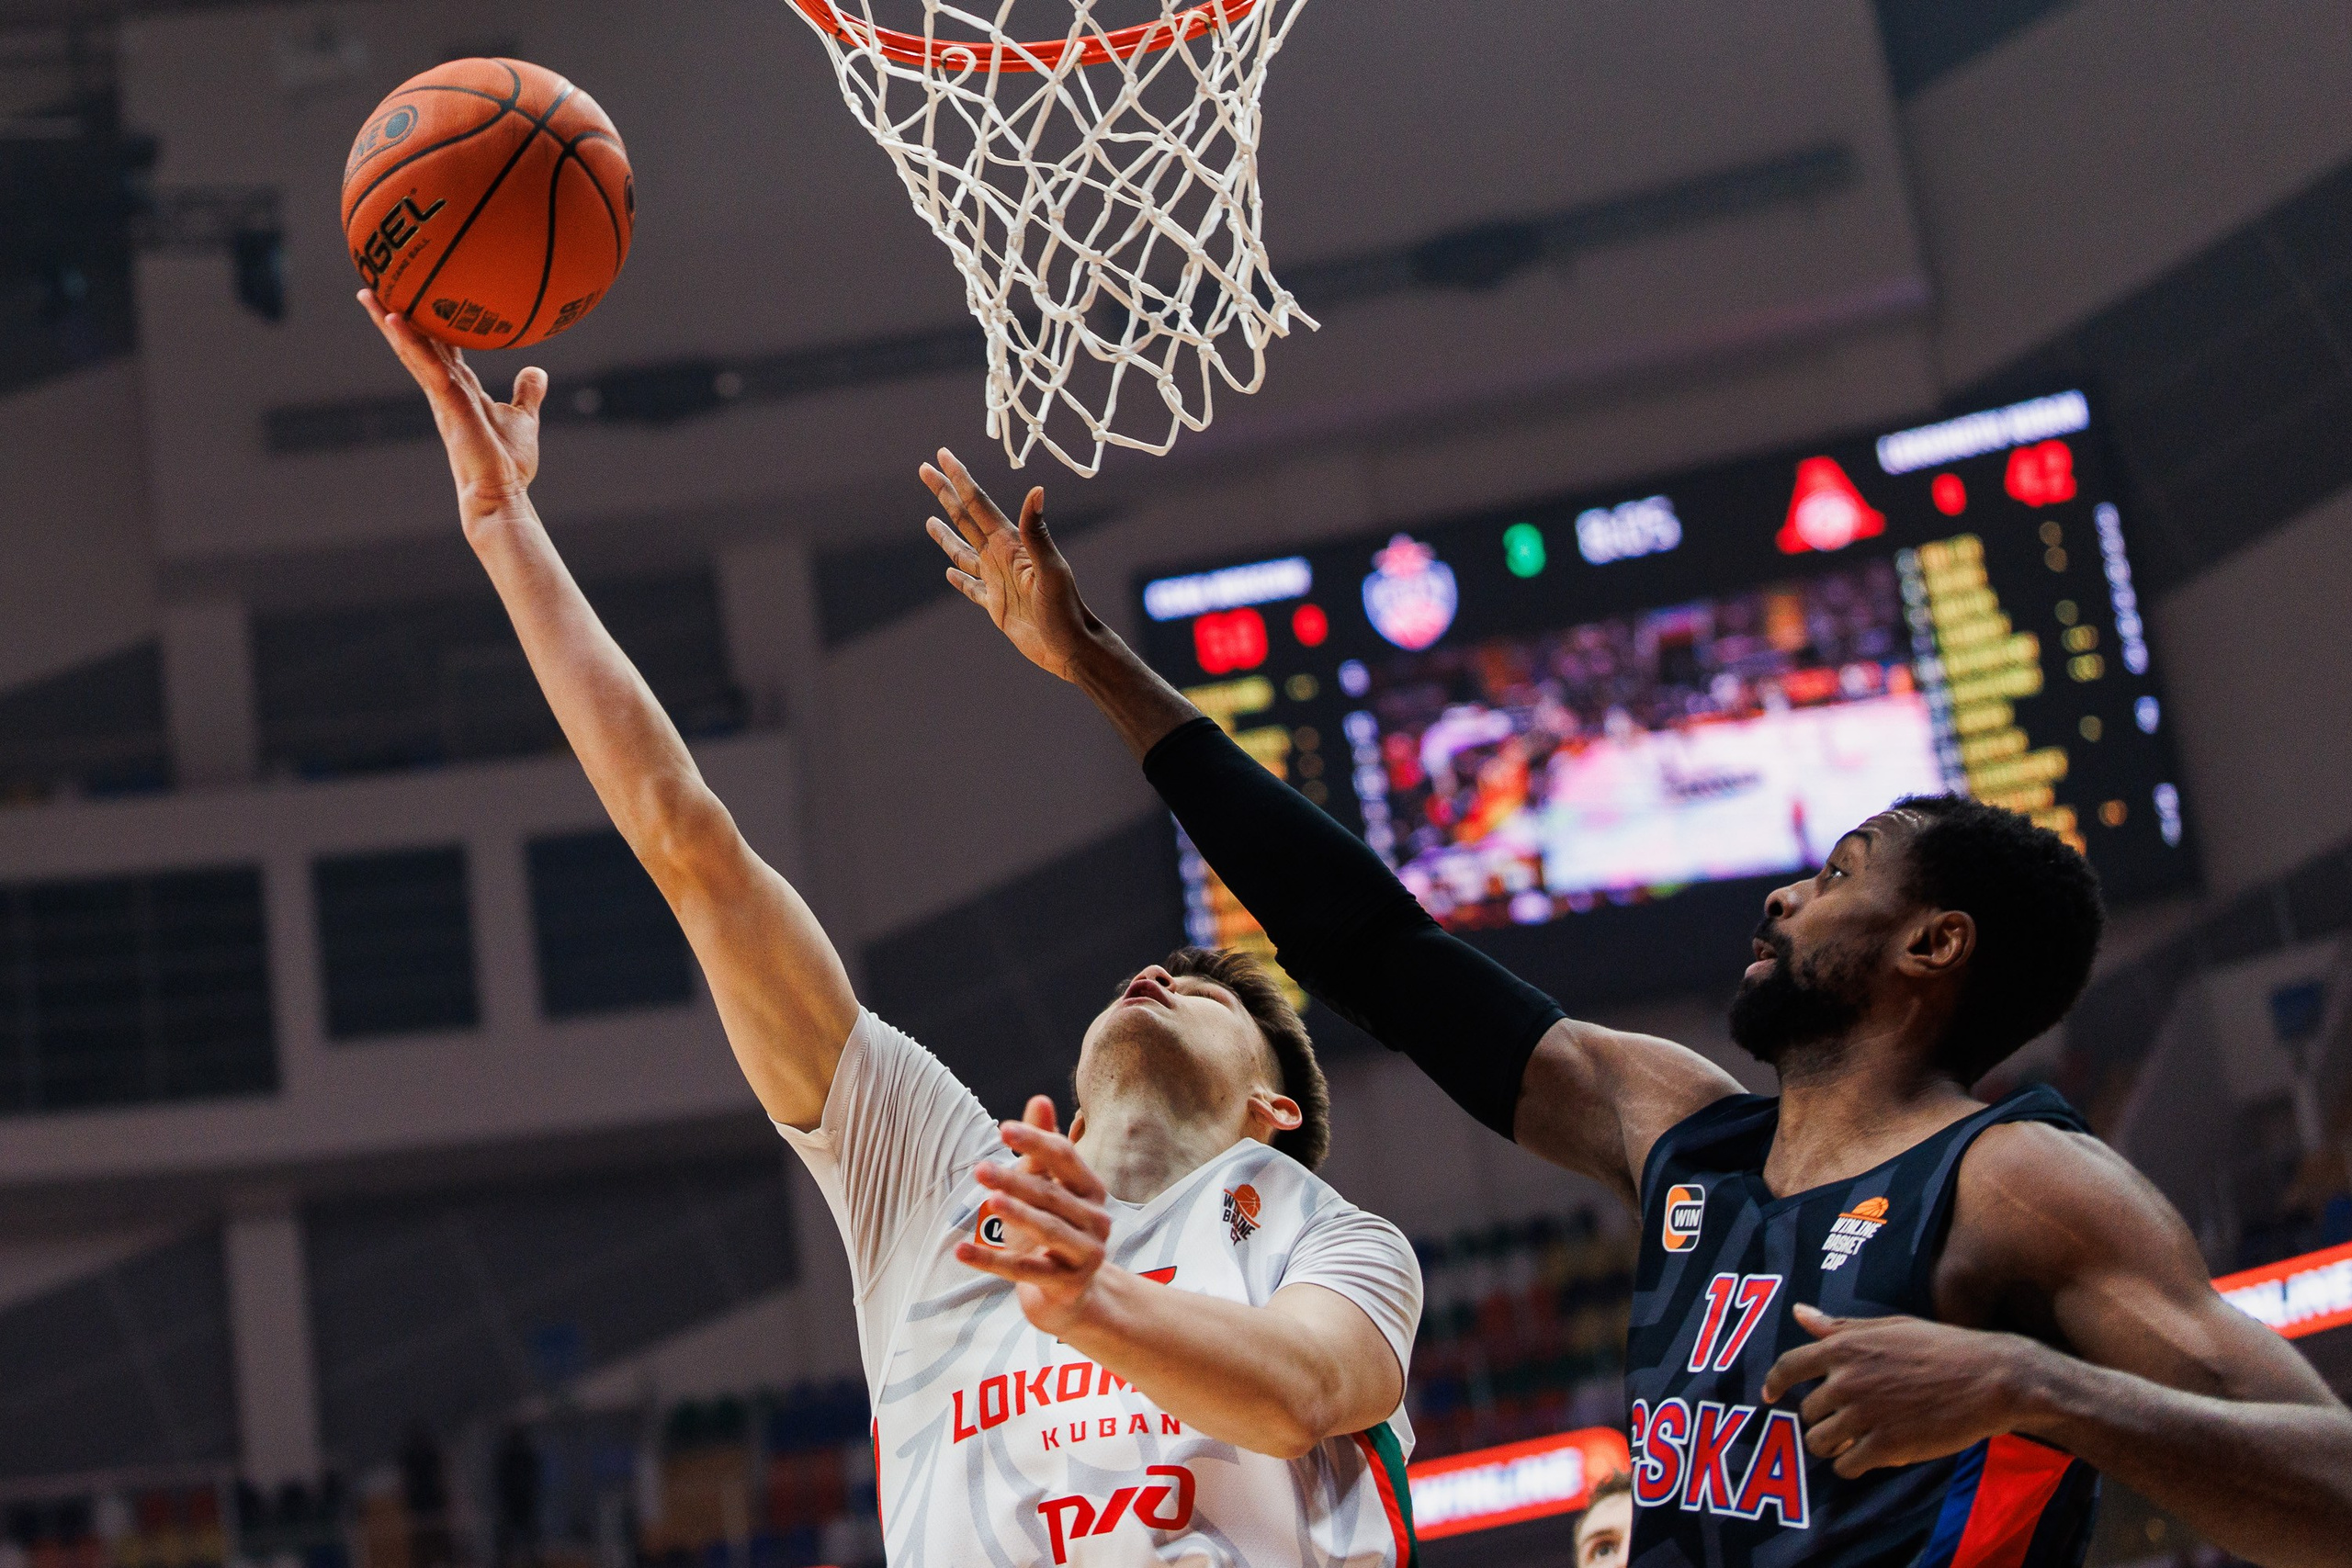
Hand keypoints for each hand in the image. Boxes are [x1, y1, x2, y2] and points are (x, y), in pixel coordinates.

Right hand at [359, 289, 544, 526]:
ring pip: (412, 350)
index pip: (438, 348)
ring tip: (368, 291)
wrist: (501, 492)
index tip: (412, 296)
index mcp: (458, 389)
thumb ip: (526, 393)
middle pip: (416, 343)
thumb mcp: (523, 418)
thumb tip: (536, 370)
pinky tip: (394, 318)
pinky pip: (426, 365)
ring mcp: (441, 395)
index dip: (425, 323)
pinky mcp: (445, 402)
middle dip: (394, 314)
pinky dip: (410, 341)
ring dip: (390, 320)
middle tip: (373, 284)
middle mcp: (443, 388)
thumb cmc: (508, 462)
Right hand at [921, 448, 1102, 681]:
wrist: (1071, 647)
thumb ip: (1038, 532)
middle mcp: (1002, 557)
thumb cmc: (1066, 610)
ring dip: (946, 535)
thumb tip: (1037, 489)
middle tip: (925, 469)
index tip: (942, 455)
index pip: (978, 504)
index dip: (959, 479)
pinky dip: (959, 579)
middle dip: (945, 493)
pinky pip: (972, 588)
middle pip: (965, 518)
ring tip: (929, 519)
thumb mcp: (1050, 570)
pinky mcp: (996, 605)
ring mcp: (998, 581)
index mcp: (1011, 544)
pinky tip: (949, 573)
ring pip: (963, 552)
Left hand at [954, 1095, 1117, 1335]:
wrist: (1070, 1294)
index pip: (1066, 1157)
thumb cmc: (1055, 1228)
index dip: (1036, 1141)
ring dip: (1017, 1215)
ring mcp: (1086, 1255)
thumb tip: (1040, 1100)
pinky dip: (990, 1260)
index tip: (1003, 1129)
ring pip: (1047, 1231)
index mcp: (1092, 1189)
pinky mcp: (1066, 1285)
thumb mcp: (1048, 1187)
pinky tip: (961, 1250)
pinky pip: (1024, 1270)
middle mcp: (1096, 1220)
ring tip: (990, 1201)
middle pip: (1052, 1195)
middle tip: (981, 1169)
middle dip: (1016, 1181)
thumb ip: (1043, 1148)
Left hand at [1760, 1304, 2043, 1477]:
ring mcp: (1865, 1415)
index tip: (1770, 1396)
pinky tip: (1870, 1456)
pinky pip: (1846, 1465)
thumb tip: (1800, 1313)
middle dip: (1822, 1419)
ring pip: (1820, 1442)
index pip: (1789, 1366)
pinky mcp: (1885, 1446)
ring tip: (1856, 1440)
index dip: (1774, 1383)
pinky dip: (1852, 1465)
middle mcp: (1847, 1380)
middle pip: (1808, 1412)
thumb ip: (1841, 1326)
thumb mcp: (1888, 1327)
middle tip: (1849, 1419)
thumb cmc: (1942, 1348)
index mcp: (1846, 1347)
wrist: (1990, 1379)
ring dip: (1832, 1445)